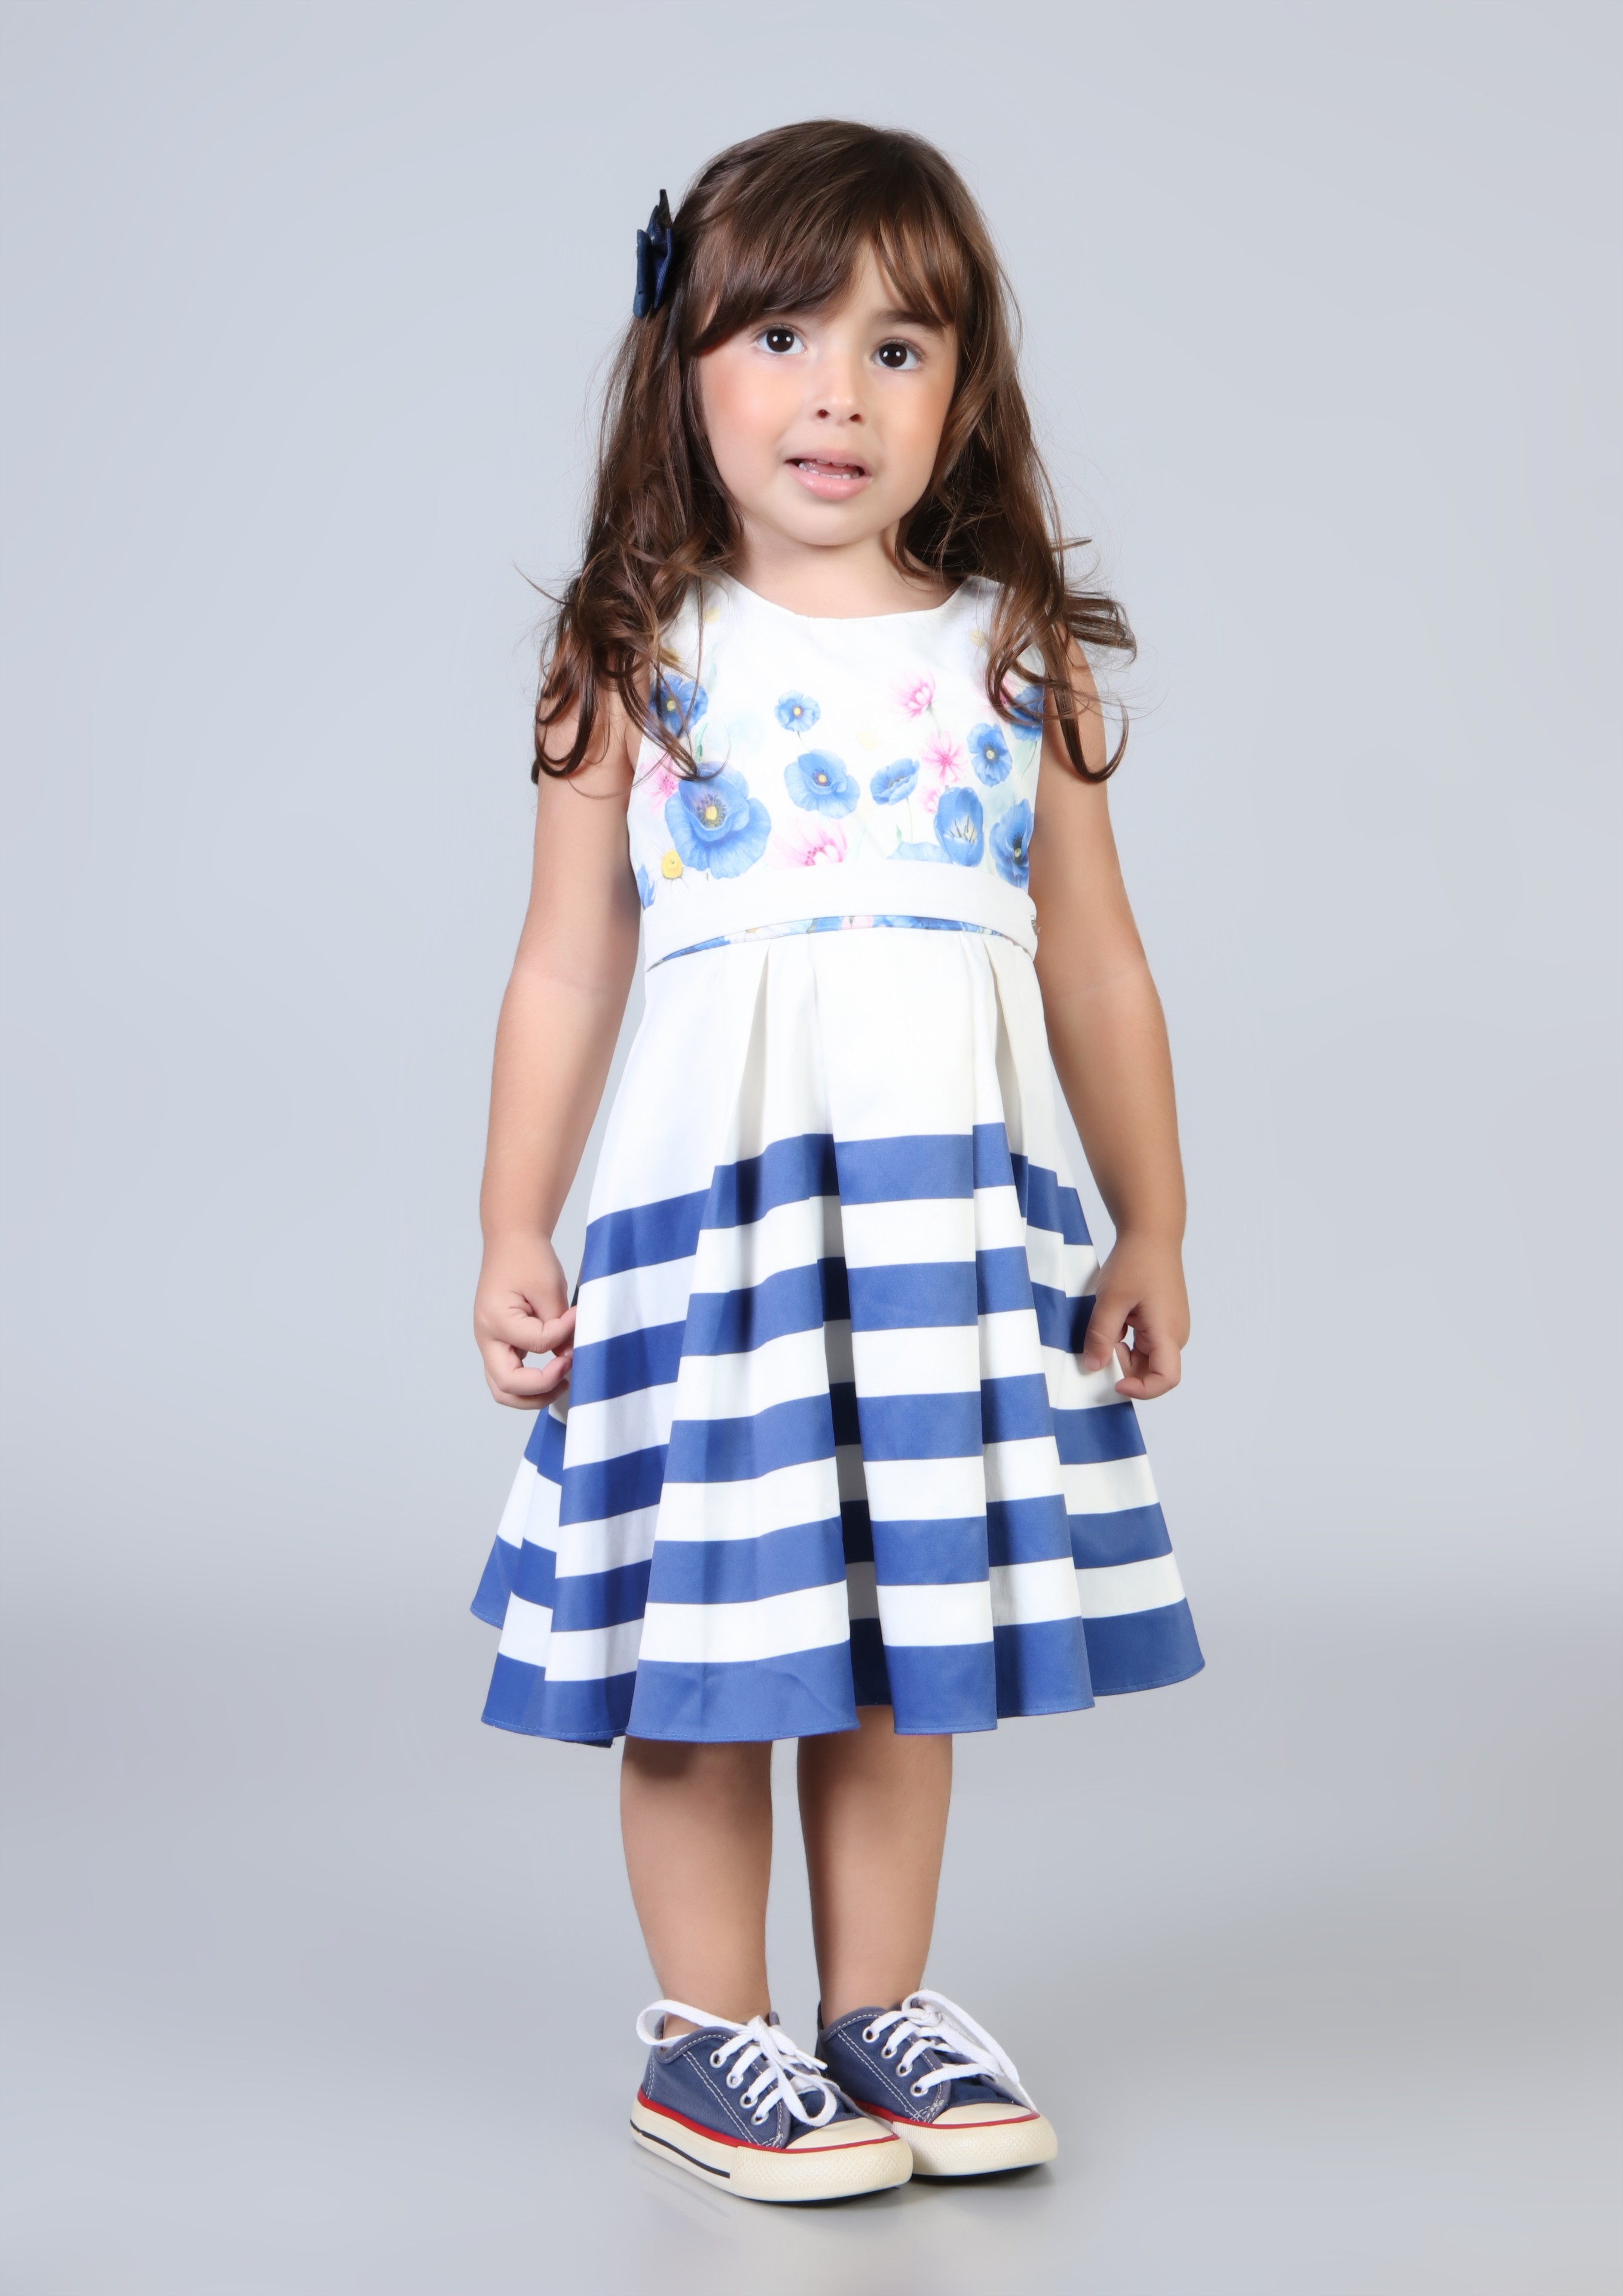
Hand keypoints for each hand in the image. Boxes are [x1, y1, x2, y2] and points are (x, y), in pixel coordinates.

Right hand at [474, 1234, 575, 1407]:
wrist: (512, 1241)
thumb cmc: (527, 1258)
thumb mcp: (549, 1288)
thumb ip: (559, 1325)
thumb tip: (570, 1356)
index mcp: (496, 1320)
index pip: (537, 1344)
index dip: (564, 1334)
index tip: (578, 1317)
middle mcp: (486, 1337)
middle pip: (506, 1387)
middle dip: (541, 1389)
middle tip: (569, 1373)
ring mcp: (491, 1343)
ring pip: (503, 1389)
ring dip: (533, 1394)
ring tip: (562, 1381)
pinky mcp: (500, 1343)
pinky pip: (509, 1374)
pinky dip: (529, 1382)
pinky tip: (553, 1371)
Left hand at [1078, 1232, 1188, 1400]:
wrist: (1151, 1233)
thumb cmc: (1136, 1262)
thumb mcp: (1110, 1300)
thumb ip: (1100, 1337)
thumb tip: (1093, 1368)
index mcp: (1168, 1332)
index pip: (1166, 1379)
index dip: (1141, 1390)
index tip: (1115, 1382)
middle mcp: (1175, 1334)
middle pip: (1152, 1371)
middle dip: (1124, 1369)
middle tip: (1100, 1348)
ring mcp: (1170, 1327)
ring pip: (1145, 1357)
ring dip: (1122, 1354)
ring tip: (1106, 1328)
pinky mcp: (1162, 1320)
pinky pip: (1144, 1343)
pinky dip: (1125, 1341)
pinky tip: (1113, 1321)